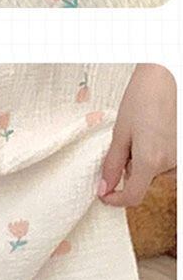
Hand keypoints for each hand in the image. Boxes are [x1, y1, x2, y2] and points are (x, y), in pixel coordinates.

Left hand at [98, 64, 175, 206]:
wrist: (165, 80)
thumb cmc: (141, 101)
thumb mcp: (120, 133)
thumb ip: (112, 164)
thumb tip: (104, 188)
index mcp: (151, 161)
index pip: (133, 197)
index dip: (116, 200)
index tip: (104, 195)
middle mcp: (170, 164)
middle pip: (142, 180)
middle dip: (129, 167)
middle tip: (127, 141)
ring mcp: (179, 158)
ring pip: (153, 171)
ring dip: (143, 159)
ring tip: (141, 132)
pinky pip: (164, 162)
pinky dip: (155, 154)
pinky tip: (153, 133)